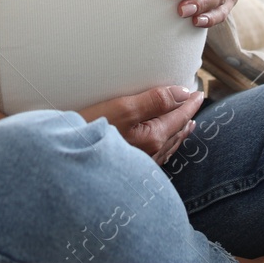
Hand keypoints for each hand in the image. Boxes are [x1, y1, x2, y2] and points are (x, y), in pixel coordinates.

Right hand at [78, 84, 205, 164]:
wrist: (65, 164)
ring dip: (178, 132)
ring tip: (186, 125)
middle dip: (186, 117)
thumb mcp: (122, 108)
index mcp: (153, 138)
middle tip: (194, 104)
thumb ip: (155, 100)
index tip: (198, 93)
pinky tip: (161, 146)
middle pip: (175, 132)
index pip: (178, 117)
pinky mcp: (128, 170)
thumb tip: (183, 93)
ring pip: (167, 146)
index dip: (189, 103)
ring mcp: (140, 165)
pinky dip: (165, 145)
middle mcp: (150, 155)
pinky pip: (156, 156)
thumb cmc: (89, 132)